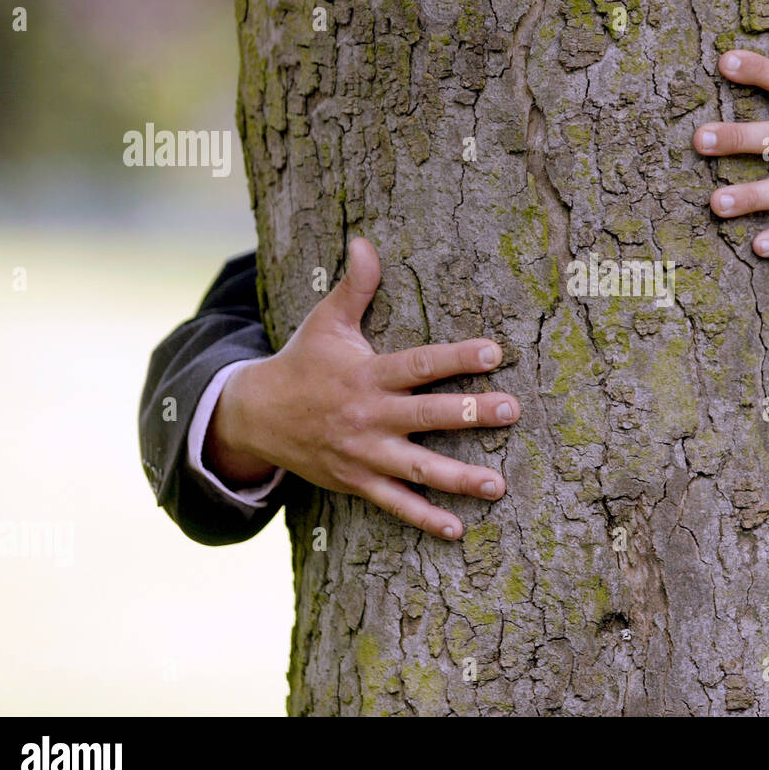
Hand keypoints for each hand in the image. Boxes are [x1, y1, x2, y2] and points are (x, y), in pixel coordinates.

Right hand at [204, 238, 520, 539]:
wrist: (255, 416)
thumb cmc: (303, 362)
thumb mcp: (326, 322)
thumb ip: (355, 286)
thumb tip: (365, 241)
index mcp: (367, 374)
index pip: (419, 364)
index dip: (457, 357)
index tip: (495, 351)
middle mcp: (369, 415)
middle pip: (427, 414)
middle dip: (471, 413)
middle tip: (513, 410)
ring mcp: (363, 453)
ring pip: (417, 467)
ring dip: (459, 478)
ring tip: (498, 485)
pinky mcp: (357, 482)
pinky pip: (394, 503)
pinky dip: (424, 518)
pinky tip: (457, 529)